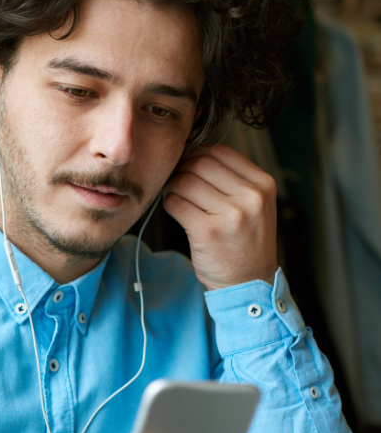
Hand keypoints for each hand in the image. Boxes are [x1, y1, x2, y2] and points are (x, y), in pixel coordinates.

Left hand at [163, 143, 277, 289]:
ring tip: (174, 195)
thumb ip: (232, 179)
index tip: (185, 162)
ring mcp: (230, 215)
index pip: (220, 151)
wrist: (249, 282)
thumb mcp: (255, 205)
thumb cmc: (245, 242)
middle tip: (174, 179)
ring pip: (185, 182)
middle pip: (200, 163)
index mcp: (263, 184)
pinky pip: (176, 204)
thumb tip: (193, 153)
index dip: (196, 152)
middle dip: (181, 168)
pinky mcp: (208, 232)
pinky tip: (175, 210)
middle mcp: (250, 197)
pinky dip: (169, 204)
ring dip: (172, 186)